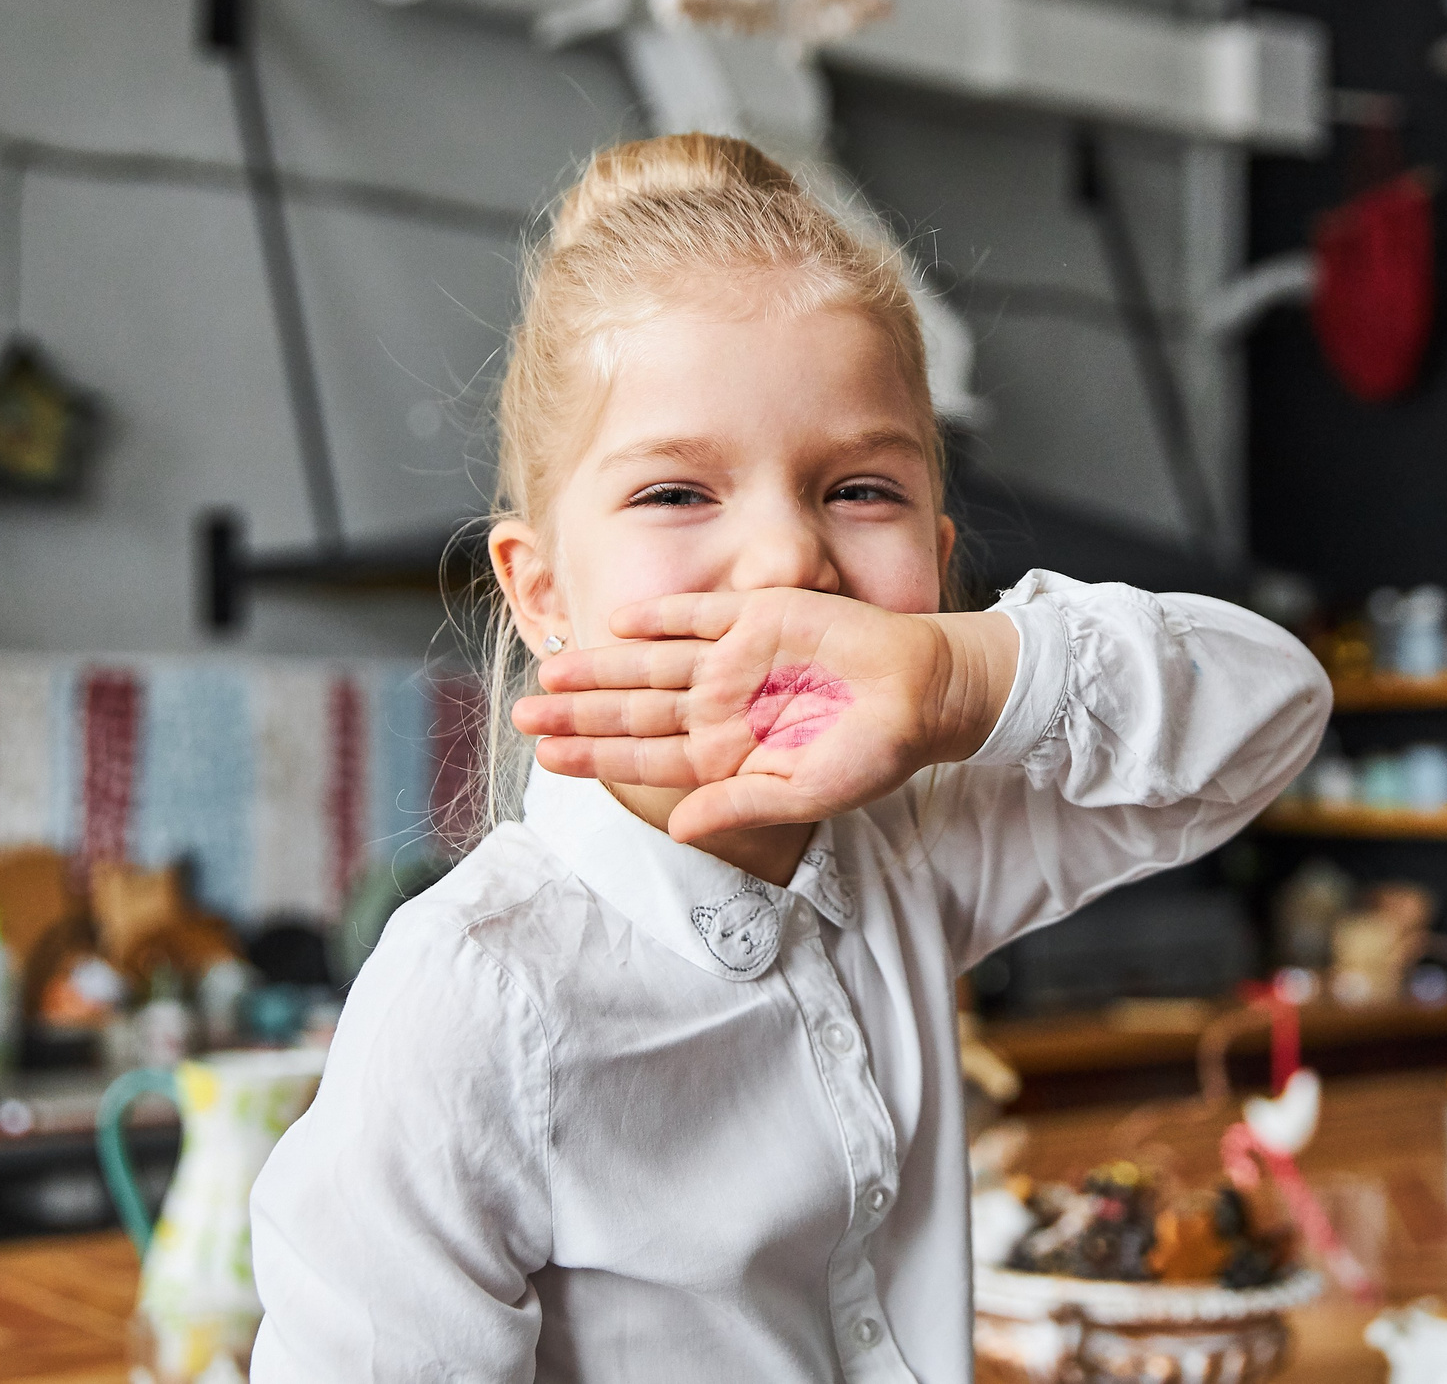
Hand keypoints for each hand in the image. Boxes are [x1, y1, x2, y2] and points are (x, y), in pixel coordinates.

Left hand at [511, 590, 1018, 841]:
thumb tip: (680, 831)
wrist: (925, 691)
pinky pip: (698, 616)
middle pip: (635, 709)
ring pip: (652, 664)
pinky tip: (617, 622)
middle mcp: (722, 706)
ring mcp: (738, 661)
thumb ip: (740, 807)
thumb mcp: (808, 794)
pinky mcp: (761, 618)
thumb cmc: (875, 752)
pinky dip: (660, 617)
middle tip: (521, 716)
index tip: (547, 760)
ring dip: (601, 668)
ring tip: (549, 672)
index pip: (646, 756)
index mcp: (729, 753)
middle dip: (577, 714)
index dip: (595, 757)